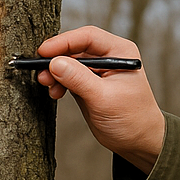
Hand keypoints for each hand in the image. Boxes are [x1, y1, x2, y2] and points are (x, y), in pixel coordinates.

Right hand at [37, 26, 164, 173]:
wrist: (138, 142)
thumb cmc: (131, 119)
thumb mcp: (103, 98)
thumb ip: (79, 79)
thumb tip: (55, 63)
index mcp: (120, 51)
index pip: (88, 37)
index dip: (63, 42)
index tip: (43, 52)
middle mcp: (109, 56)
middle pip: (75, 47)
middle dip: (56, 59)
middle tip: (41, 73)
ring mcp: (98, 70)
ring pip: (69, 62)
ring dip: (55, 72)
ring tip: (47, 85)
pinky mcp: (88, 84)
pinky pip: (68, 76)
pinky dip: (58, 82)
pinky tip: (55, 93)